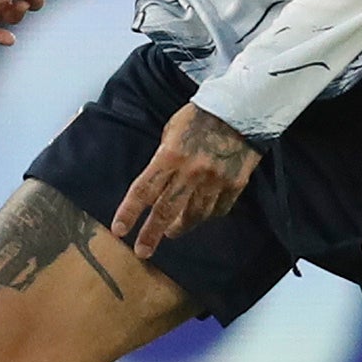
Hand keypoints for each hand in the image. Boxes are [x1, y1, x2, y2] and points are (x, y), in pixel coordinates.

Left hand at [110, 103, 260, 259]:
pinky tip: (200, 214)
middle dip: (151, 234)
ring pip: (194, 215)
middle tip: (142, 251)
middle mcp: (191, 173)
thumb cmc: (199, 116)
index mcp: (170, 156)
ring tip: (172, 231)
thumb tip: (159, 181)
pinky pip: (218, 209)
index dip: (130, 213)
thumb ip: (164, 158)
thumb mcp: (171, 131)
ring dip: (180, 226)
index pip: (144, 190)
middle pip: (166, 211)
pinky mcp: (234, 185)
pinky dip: (207, 215)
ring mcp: (215, 181)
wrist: (241, 110)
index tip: (120, 231)